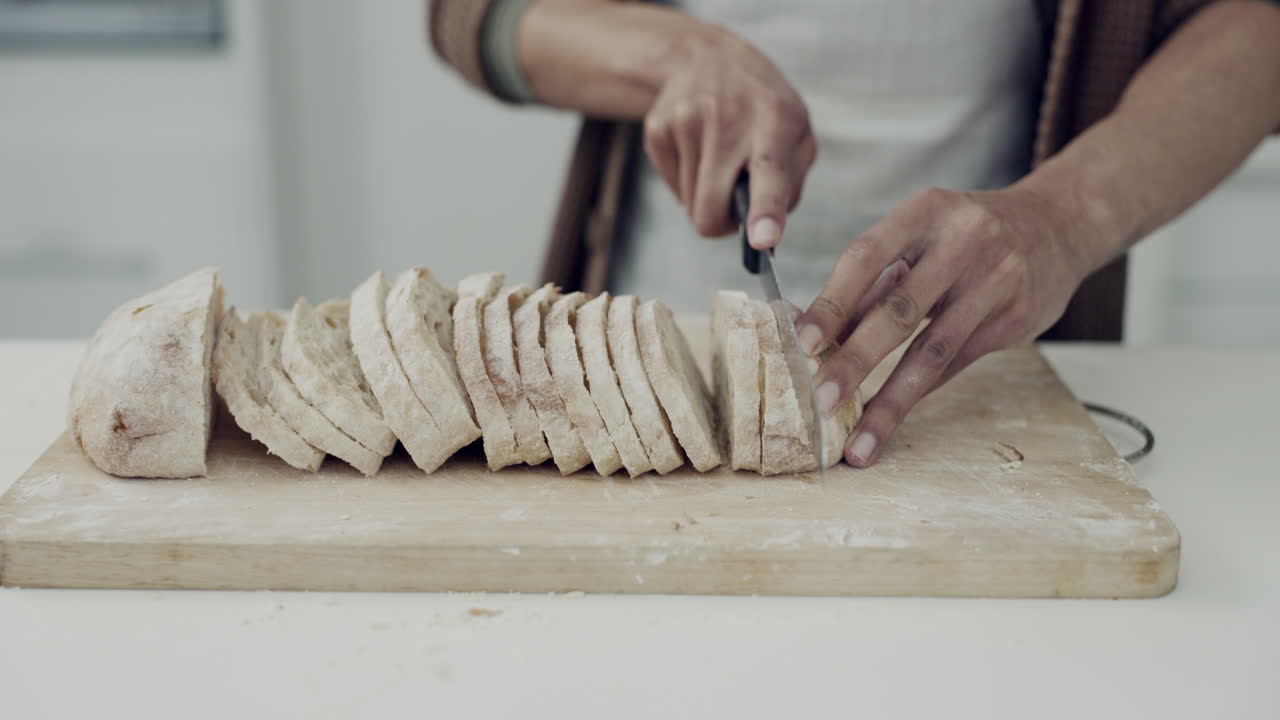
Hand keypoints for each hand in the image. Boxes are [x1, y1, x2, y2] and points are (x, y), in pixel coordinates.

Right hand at [643, 31, 814, 247]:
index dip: (765, 211)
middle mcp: (727, 118)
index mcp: (774, 120)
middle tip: (736, 200)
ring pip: (690, 205)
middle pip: (710, 210)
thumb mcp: (798, 132)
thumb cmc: (762, 106)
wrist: (707, 59)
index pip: (769, 172)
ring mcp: (685, 122)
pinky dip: (687, 180)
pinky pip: (672, 188)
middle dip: (720, 221)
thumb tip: (766, 233)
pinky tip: (697, 148)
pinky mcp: (657, 130)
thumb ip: (791, 184)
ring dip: (705, 194)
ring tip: (718, 157)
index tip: (763, 240)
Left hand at [796, 186, 1097, 466]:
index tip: (804, 344)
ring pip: (933, 352)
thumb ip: (874, 281)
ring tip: (860, 440)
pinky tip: (891, 419)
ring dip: (890, 402)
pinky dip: (919, 393)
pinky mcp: (1016, 318)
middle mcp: (964, 242)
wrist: (1057, 226)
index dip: (833, 303)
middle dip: (856, 361)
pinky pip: (956, 364)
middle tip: (822, 400)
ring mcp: (996, 281)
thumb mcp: (920, 234)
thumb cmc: (968, 233)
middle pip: (900, 311)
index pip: (866, 257)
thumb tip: (817, 334)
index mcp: (925, 212)